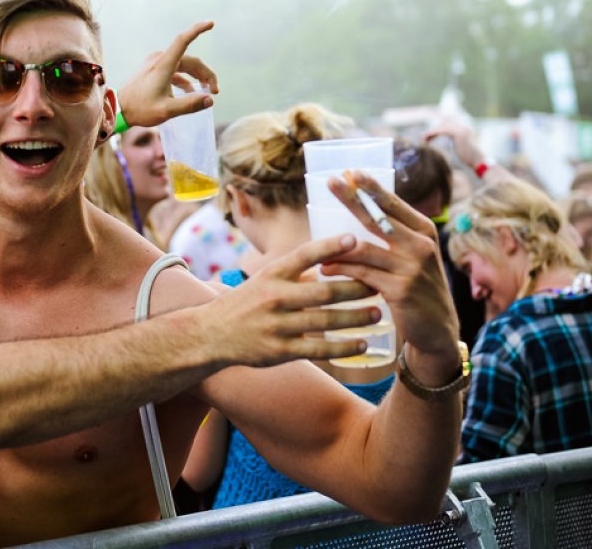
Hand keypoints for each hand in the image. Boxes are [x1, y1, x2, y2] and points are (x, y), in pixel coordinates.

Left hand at [115, 20, 218, 128]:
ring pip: (184, 65)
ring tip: (207, 92)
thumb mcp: (166, 110)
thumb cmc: (140, 109)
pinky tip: (190, 91)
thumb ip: (189, 105)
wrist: (117, 109)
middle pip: (190, 60)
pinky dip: (185, 79)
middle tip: (215, 91)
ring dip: (197, 76)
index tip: (211, 23)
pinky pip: (175, 70)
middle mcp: (159, 59)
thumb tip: (210, 100)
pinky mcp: (152, 69)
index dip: (198, 30)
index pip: (183, 40)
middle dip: (205, 74)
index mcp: (163, 65)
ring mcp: (155, 63)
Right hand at [193, 234, 380, 366]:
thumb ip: (296, 270)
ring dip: (356, 318)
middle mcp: (274, 297)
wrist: (211, 335)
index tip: (356, 239)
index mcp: (272, 274)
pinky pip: (319, 349)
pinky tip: (362, 343)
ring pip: (326, 321)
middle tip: (381, 284)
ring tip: (378, 313)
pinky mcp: (280, 351)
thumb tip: (335, 255)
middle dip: (356, 287)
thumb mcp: (265, 278)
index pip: (304, 255)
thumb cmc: (247, 302)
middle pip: (324, 290)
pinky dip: (343, 347)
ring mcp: (277, 325)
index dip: (330, 246)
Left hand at [323, 172, 459, 359]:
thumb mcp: (413, 257)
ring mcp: (412, 267)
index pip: (394, 203)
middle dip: (352, 199)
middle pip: (377, 217)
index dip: (372, 187)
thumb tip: (357, 211)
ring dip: (336, 246)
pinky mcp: (400, 289)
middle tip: (330, 182)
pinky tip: (325, 269)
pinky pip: (362, 274)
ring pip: (363, 249)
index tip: (351, 171)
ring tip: (316, 247)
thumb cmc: (417, 288)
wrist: (437, 329)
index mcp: (424, 231)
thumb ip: (393, 237)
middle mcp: (421, 245)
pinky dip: (341, 270)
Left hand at [421, 121, 482, 170]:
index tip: (428, 136)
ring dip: (432, 132)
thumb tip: (445, 143)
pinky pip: (443, 130)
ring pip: (442, 127)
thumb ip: (454, 142)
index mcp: (462, 129)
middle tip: (423, 137)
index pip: (446, 126)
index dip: (436, 130)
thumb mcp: (460, 148)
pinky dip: (434, 133)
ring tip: (423, 138)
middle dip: (433, 131)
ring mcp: (461, 129)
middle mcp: (462, 127)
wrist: (478, 162)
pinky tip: (428, 138)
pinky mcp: (459, 133)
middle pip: (443, 125)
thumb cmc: (469, 158)